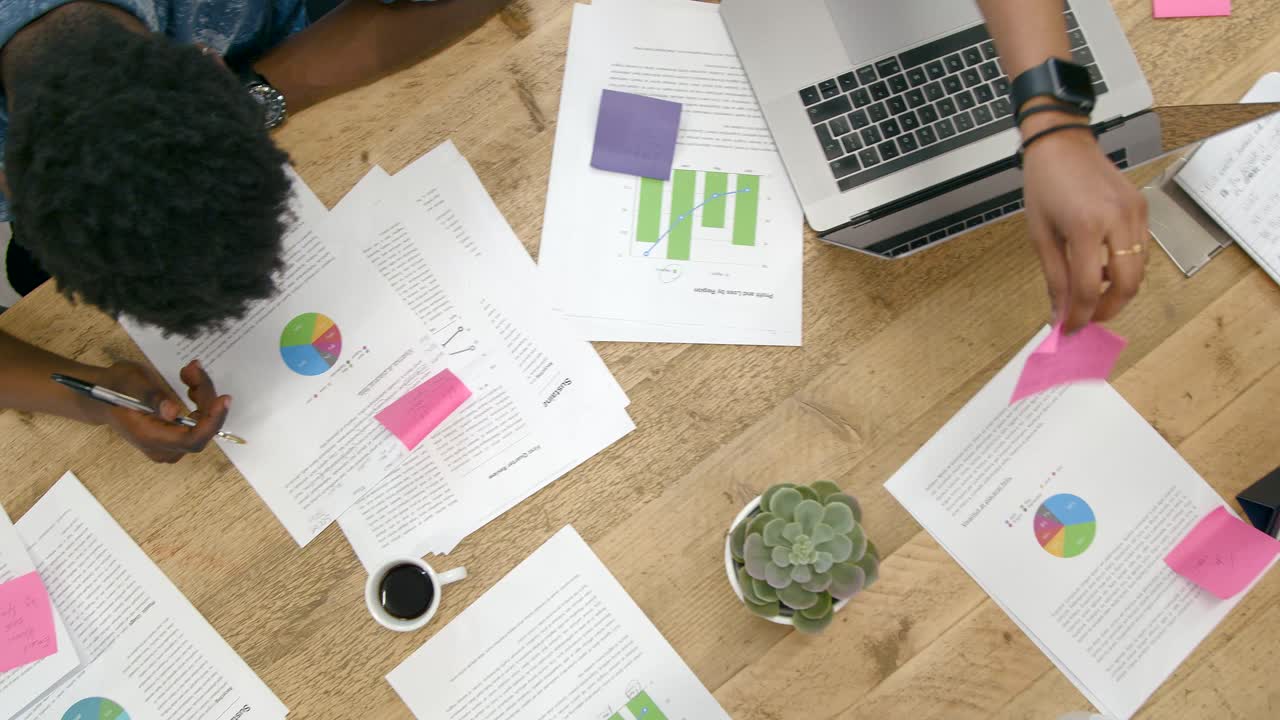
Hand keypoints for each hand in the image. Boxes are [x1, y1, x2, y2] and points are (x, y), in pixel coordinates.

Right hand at [88, 360, 230, 463]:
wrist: (100, 396)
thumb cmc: (116, 386)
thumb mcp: (131, 382)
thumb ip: (152, 397)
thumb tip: (173, 412)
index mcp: (149, 437)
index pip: (192, 439)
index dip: (212, 421)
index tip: (223, 399)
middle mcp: (162, 448)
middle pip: (200, 431)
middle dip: (205, 399)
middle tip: (194, 370)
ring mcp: (169, 447)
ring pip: (201, 426)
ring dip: (203, 399)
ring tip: (189, 373)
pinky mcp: (173, 439)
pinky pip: (197, 424)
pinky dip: (200, 404)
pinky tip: (191, 385)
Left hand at [1021, 115, 1149, 332]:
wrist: (1063, 144)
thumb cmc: (1044, 185)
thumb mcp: (1040, 235)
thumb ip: (1054, 278)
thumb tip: (1060, 313)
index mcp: (1085, 226)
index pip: (1089, 287)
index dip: (1080, 315)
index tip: (1069, 329)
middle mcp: (1117, 219)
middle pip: (1127, 284)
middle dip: (1108, 309)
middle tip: (1087, 317)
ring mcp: (1136, 212)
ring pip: (1140, 270)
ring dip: (1119, 289)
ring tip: (1092, 292)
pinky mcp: (1143, 207)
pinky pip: (1142, 249)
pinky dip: (1126, 267)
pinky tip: (1103, 267)